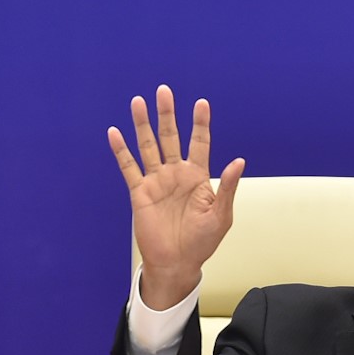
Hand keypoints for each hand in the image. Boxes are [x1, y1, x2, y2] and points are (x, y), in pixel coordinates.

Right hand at [108, 85, 245, 309]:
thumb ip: (228, 187)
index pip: (199, 143)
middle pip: (170, 137)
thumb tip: (239, 161)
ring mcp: (157, 182)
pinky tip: (115, 132)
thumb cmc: (203, 242)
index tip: (201, 103)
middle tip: (163, 91)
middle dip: (167, 114)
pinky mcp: (140, 193)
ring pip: (148, 146)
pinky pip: (129, 168)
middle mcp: (176, 174)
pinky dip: (121, 151)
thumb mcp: (221, 215)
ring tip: (138, 101)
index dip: (200, 123)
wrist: (178, 263)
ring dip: (142, 124)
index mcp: (198, 177)